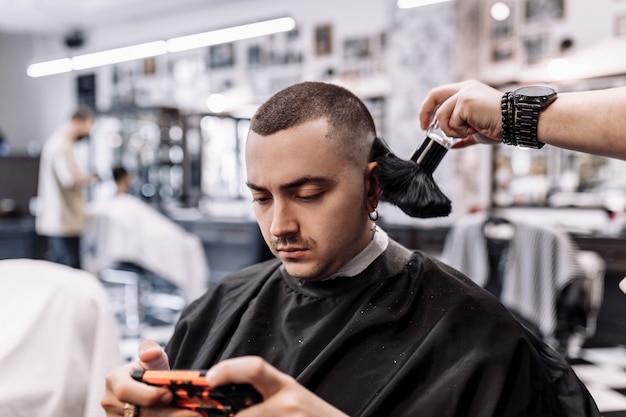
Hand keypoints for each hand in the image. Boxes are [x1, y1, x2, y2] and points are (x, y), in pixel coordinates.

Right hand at [101, 340, 198, 416]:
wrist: (149, 387)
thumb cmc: (150, 372)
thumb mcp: (153, 359)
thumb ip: (152, 352)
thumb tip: (151, 353)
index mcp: (115, 380)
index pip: (125, 391)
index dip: (148, 395)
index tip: (169, 394)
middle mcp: (111, 402)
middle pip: (139, 413)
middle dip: (168, 413)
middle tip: (192, 413)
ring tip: (192, 415)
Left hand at [205, 356, 348, 416]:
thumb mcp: (293, 397)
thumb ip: (265, 393)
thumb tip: (226, 402)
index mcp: (285, 385)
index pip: (256, 367)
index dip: (229, 369)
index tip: (209, 378)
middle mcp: (289, 403)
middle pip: (242, 415)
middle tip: (221, 415)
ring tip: (242, 416)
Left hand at [419, 80, 503, 147]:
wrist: (515, 122)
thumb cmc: (500, 125)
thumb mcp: (476, 129)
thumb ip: (462, 134)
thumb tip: (451, 145)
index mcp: (467, 90)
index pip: (440, 94)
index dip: (429, 108)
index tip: (426, 123)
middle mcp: (465, 88)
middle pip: (434, 96)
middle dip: (424, 112)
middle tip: (425, 128)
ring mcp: (464, 94)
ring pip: (442, 116)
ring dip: (452, 130)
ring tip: (469, 131)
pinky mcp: (465, 102)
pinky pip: (451, 122)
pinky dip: (460, 131)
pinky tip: (475, 128)